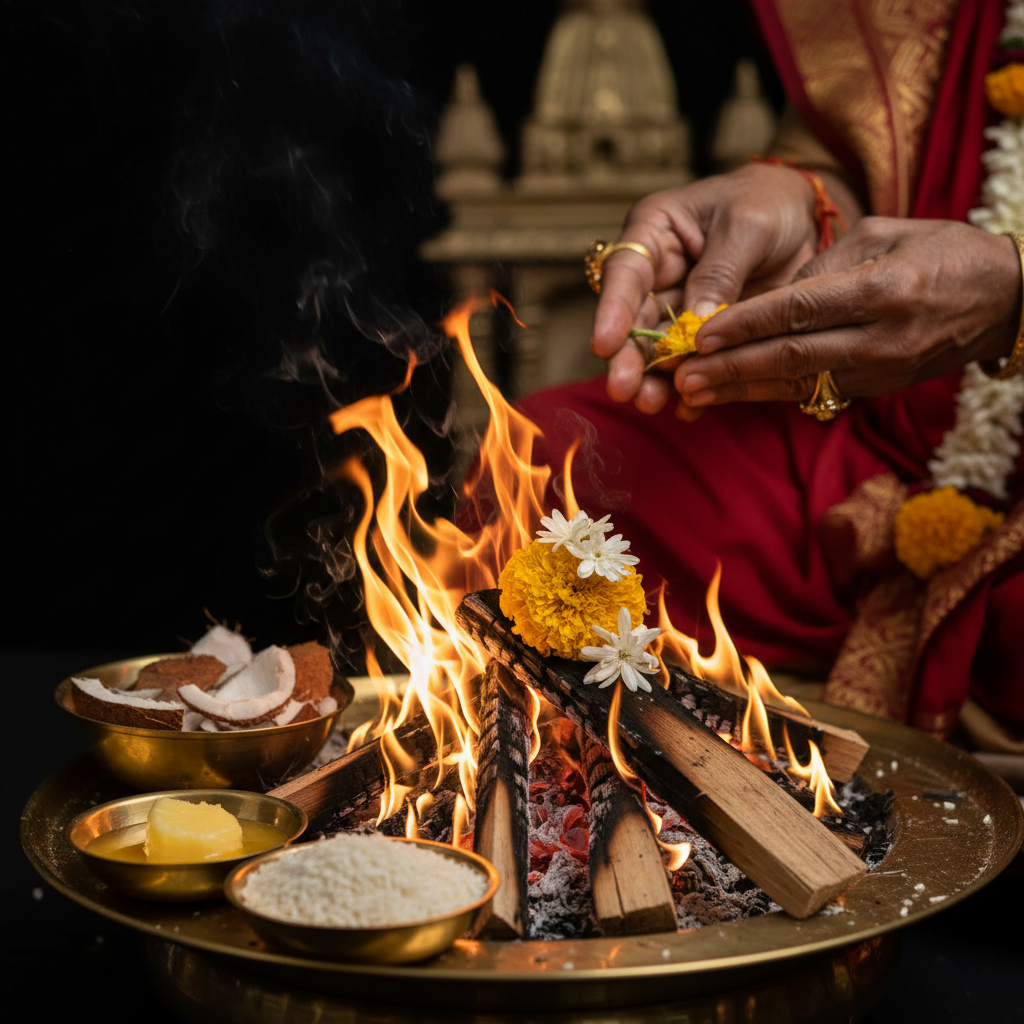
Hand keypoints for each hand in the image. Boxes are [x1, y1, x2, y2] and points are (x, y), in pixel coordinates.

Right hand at [590, 163, 850, 414]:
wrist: (805, 219)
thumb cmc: (769, 202)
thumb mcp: (749, 224)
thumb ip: (720, 270)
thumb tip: (694, 324)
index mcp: (656, 232)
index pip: (625, 272)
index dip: (612, 311)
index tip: (603, 345)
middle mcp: (658, 274)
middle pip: (634, 320)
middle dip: (628, 358)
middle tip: (624, 389)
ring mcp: (679, 309)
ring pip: (658, 351)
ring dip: (654, 380)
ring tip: (654, 403)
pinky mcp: (705, 337)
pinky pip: (693, 366)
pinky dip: (693, 388)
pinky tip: (691, 408)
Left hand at [674, 218, 1021, 409]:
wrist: (1006, 301)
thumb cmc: (943, 253)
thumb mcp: (886, 234)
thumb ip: (823, 264)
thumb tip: (767, 298)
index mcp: (882, 288)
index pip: (798, 310)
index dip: (744, 325)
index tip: (699, 334)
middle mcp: (880, 337)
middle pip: (790, 356)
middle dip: (730, 369)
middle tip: (681, 376)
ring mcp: (880, 369)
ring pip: (797, 384)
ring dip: (740, 391)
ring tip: (693, 393)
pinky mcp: (877, 388)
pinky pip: (813, 393)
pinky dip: (770, 395)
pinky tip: (733, 395)